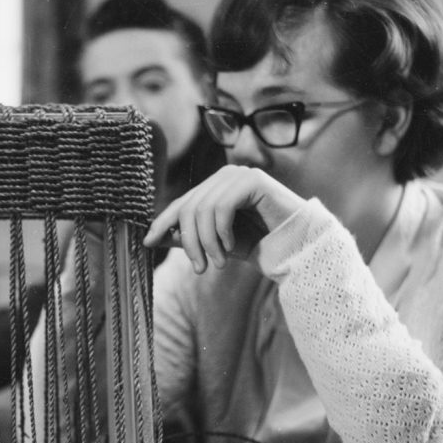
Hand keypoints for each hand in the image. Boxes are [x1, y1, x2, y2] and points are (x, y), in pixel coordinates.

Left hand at [143, 165, 304, 272]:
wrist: (295, 246)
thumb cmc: (258, 243)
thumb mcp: (216, 243)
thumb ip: (189, 237)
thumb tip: (155, 237)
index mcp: (214, 186)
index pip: (181, 203)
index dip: (162, 222)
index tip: (148, 242)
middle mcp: (224, 176)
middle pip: (189, 207)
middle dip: (190, 242)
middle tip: (199, 268)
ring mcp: (239, 174)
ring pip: (204, 209)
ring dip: (207, 242)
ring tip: (218, 264)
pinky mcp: (252, 180)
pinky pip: (223, 206)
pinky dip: (222, 231)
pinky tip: (231, 247)